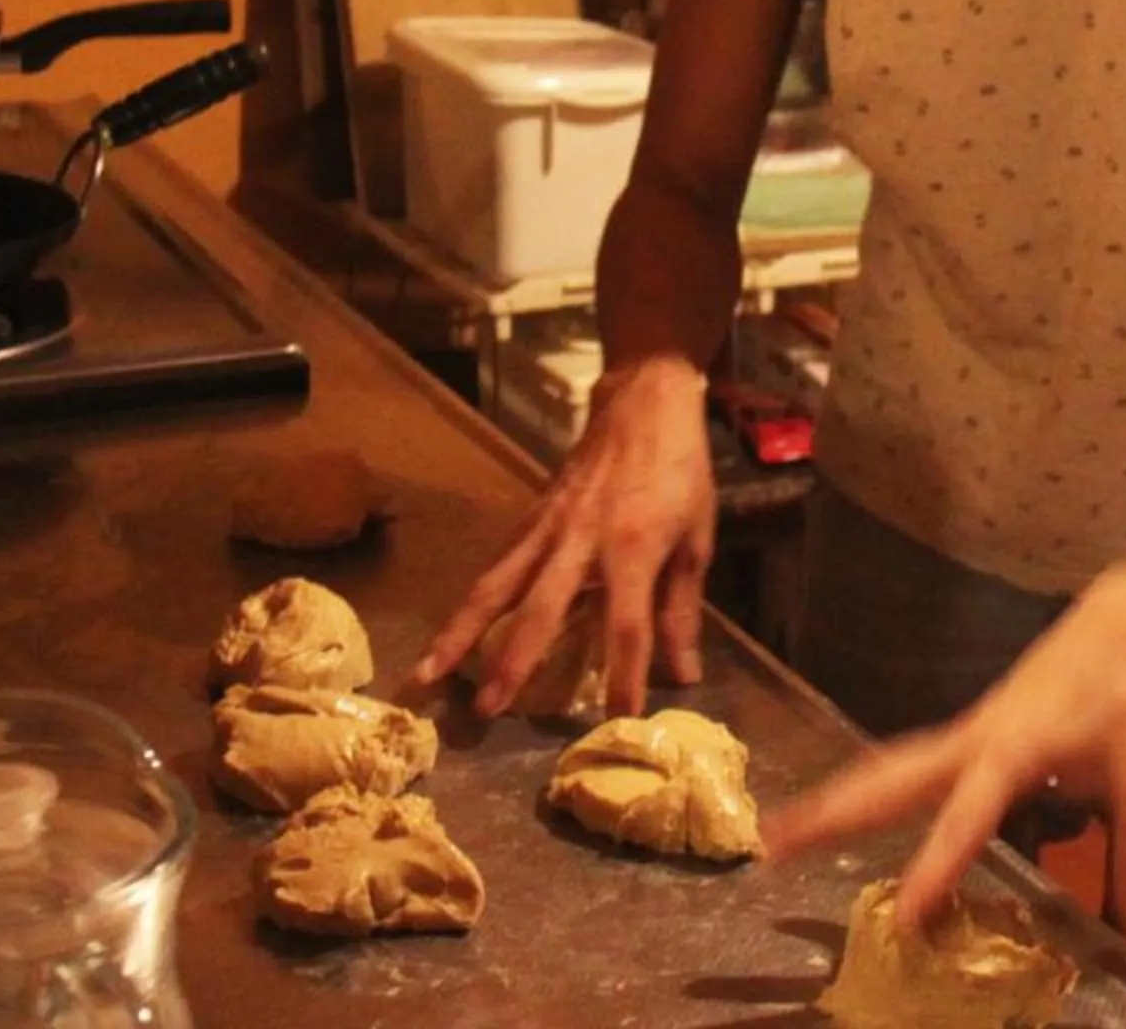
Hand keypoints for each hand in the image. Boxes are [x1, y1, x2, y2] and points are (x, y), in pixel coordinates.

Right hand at [408, 354, 716, 715]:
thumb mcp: (697, 538)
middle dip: (512, 662)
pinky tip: (450, 630)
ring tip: (429, 674)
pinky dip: (471, 599)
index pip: (628, 628)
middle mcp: (582, 542)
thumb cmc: (680, 471)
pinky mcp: (531, 516)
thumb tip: (683, 673)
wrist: (644, 403)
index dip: (625, 678)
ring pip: (497, 585)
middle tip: (487, 710)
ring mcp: (549, 527)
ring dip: (461, 631)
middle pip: (541, 611)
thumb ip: (682, 608)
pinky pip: (497, 563)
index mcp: (633, 549)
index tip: (618, 721)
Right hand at [762, 563, 1125, 944]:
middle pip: (889, 779)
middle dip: (833, 813)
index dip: (935, 864)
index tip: (902, 913)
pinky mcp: (964, 732)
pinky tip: (837, 814)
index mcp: (1013, 751)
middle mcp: (972, 739)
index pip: (966, 817)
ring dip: (833, 799)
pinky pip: (901, 763)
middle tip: (770, 845)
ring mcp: (962, 731)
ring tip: (775, 834)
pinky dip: (863, 788)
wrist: (1116, 622)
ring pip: (885, 768)